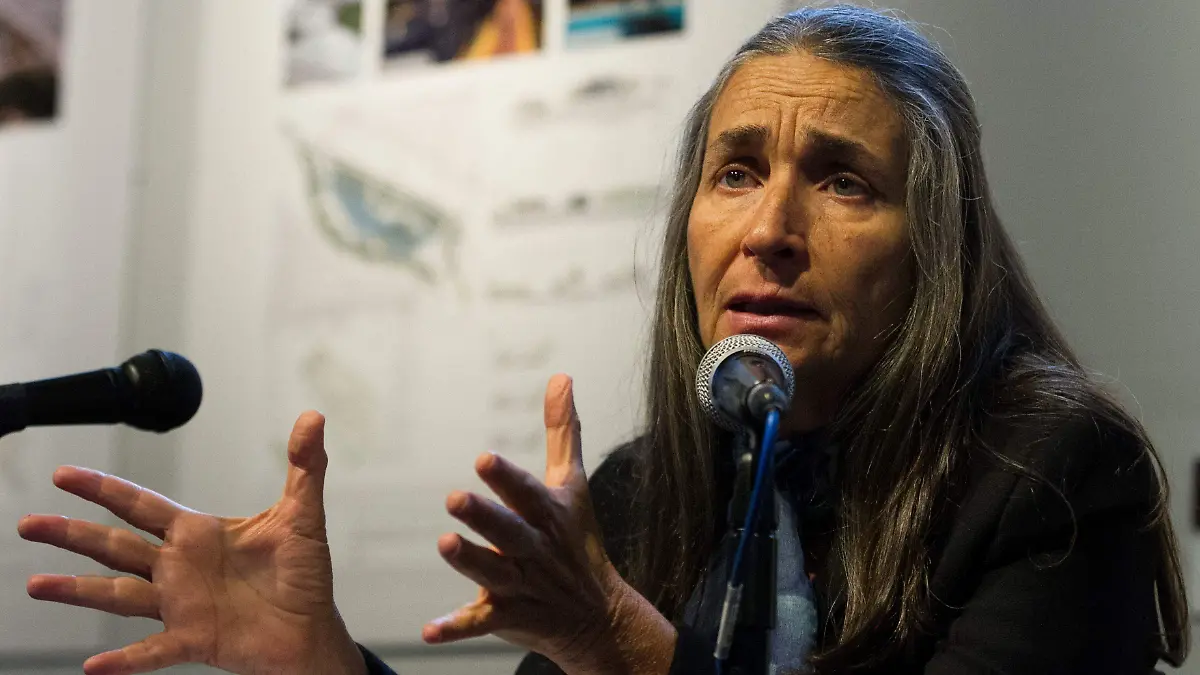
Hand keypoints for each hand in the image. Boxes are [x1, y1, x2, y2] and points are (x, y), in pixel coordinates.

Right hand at [17, 412, 366, 674]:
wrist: (314, 629)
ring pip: (118, 595)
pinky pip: (152, 651)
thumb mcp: (303, 514)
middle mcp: (178, 568)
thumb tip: (312, 417)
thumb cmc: (304, 574)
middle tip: (29, 523)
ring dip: (78, 590)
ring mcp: (180, 605)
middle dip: (72, 533)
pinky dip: (126, 660)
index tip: (65, 476)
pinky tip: (94, 667)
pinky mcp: (194, 639)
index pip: (140, 505)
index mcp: (197, 534)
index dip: (103, 489)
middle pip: (114, 545)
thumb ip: (304, 464)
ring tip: (36, 584)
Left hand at [425, 374, 675, 674]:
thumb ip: (563, 431)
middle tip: (454, 498)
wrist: (600, 615)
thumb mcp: (573, 484)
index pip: (526, 492)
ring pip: (494, 573)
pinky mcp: (510, 616)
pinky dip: (457, 626)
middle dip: (484, 517)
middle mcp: (535, 548)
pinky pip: (482, 622)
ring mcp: (524, 584)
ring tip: (445, 544)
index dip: (506, 477)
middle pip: (509, 531)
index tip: (482, 458)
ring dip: (470, 562)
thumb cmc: (578, 541)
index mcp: (548, 514)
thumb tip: (560, 376)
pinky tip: (429, 630)